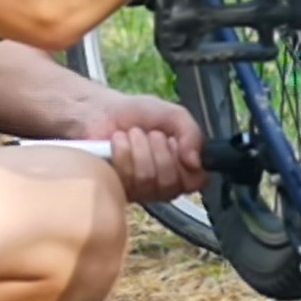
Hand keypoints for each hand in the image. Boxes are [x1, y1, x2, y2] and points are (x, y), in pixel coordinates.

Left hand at [89, 90, 206, 201]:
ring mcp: (140, 190)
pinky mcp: (118, 189)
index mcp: (183, 167)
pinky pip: (126, 178)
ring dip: (139, 148)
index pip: (198, 180)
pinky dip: (123, 152)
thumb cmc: (137, 114)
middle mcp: (164, 184)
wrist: (102, 111)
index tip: (174, 142)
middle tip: (150, 133)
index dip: (185, 162)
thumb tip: (195, 162)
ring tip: (132, 134)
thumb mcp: (174, 115)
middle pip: (171, 181)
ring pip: (147, 179)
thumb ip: (193, 134)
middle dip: (158, 149)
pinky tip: (118, 142)